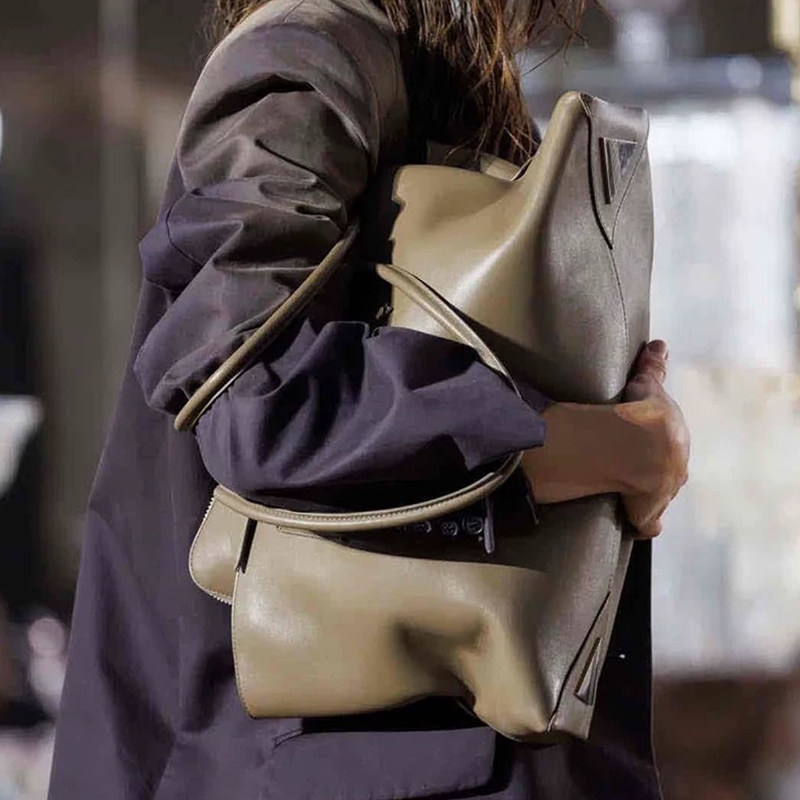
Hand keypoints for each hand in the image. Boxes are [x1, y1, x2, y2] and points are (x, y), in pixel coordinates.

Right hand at [616, 340, 690, 538]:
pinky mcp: (645, 512)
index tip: (640, 445)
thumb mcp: (646, 388)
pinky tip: (639, 526)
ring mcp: (662, 493)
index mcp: (675, 440)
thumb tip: (660, 344)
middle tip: (631, 466)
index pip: (669, 446)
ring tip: (622, 486)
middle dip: (654, 469)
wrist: (636, 445)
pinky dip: (644, 525)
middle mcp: (675, 468)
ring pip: (657, 495)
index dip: (655, 445)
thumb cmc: (642, 414)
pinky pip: (647, 523)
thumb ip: (653, 368)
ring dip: (645, 493)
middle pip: (667, 472)